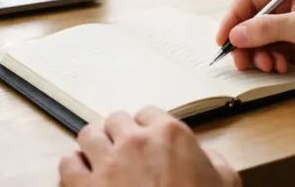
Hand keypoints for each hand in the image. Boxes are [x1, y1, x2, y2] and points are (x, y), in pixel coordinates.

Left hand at [59, 107, 238, 186]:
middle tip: (124, 150)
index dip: (147, 128)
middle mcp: (135, 142)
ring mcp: (107, 163)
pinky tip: (82, 176)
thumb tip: (206, 156)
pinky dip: (73, 167)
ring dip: (94, 144)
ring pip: (88, 134)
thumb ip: (213, 160)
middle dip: (119, 134)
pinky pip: (68, 164)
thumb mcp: (226, 182)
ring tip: (100, 157)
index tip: (148, 138)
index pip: (148, 113)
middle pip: (115, 120)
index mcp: (169, 135)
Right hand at [215, 0, 294, 82]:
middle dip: (245, 43)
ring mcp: (292, 31)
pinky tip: (282, 67)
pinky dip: (272, 63)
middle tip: (244, 61)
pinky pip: (273, 55)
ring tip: (270, 65)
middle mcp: (286, 10)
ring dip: (259, 56)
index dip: (232, 19)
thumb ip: (266, 29)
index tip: (224, 40)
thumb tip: (236, 34)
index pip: (248, 1)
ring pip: (260, 43)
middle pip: (250, 25)